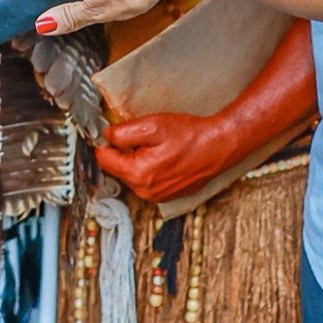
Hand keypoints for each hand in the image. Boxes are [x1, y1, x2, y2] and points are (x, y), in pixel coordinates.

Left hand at [97, 113, 241, 204]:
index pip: (104, 159)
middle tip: (145, 138)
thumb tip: (106, 137)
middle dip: (125, 152)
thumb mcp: (151, 126)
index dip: (108, 142)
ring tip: (159, 147)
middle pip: (118, 168)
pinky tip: (166, 156)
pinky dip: (151, 168)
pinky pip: (147, 181)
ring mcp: (156, 196)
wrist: (218, 147)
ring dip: (138, 160)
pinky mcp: (166, 196)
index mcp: (137, 174)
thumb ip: (122, 133)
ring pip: (133, 174)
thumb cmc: (189, 136)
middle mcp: (144, 191)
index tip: (118, 132)